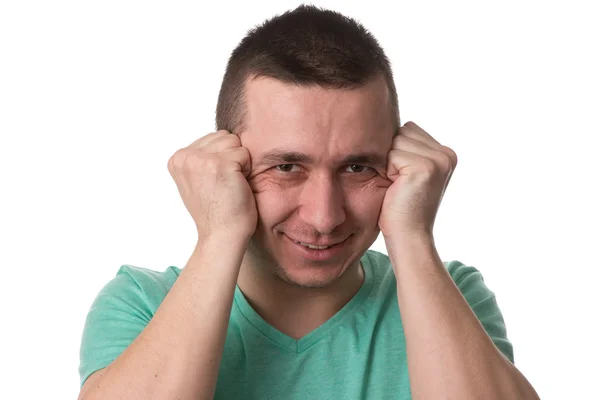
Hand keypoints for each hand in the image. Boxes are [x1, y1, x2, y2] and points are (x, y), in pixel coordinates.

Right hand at [167, 130, 257, 240]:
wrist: (222, 234)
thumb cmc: (216, 210)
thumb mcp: (197, 179)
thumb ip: (201, 157)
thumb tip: (222, 134)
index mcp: (177, 159)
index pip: (213, 138)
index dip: (223, 159)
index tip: (215, 183)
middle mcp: (185, 157)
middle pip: (225, 137)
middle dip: (232, 158)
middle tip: (224, 185)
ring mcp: (201, 159)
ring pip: (235, 142)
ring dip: (240, 163)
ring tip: (230, 184)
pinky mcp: (221, 164)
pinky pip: (245, 154)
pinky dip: (247, 171)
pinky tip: (237, 187)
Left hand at [378, 121, 456, 237]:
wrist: (408, 237)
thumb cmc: (400, 207)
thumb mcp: (408, 173)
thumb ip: (409, 148)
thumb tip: (385, 118)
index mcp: (446, 154)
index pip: (408, 130)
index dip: (396, 152)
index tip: (403, 178)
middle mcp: (447, 154)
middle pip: (402, 132)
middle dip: (392, 155)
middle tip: (400, 183)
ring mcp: (438, 160)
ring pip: (395, 141)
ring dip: (389, 163)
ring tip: (399, 185)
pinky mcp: (425, 167)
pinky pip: (391, 154)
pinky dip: (387, 170)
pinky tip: (397, 188)